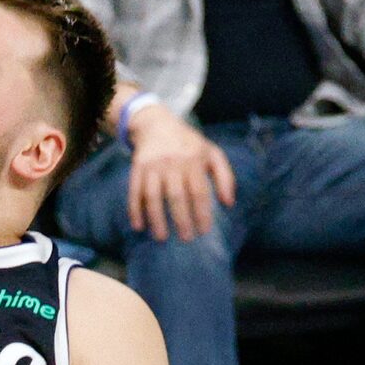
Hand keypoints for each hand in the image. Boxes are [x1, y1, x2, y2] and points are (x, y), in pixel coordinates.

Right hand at [125, 104, 235, 241]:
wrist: (157, 125)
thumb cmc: (189, 145)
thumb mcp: (212, 153)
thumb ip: (225, 177)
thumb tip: (229, 203)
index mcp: (194, 160)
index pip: (199, 191)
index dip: (202, 213)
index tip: (203, 230)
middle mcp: (172, 164)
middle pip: (176, 196)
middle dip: (181, 219)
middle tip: (186, 239)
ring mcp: (153, 166)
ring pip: (153, 196)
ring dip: (157, 218)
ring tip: (162, 237)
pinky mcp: (137, 169)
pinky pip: (134, 192)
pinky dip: (135, 210)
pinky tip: (138, 226)